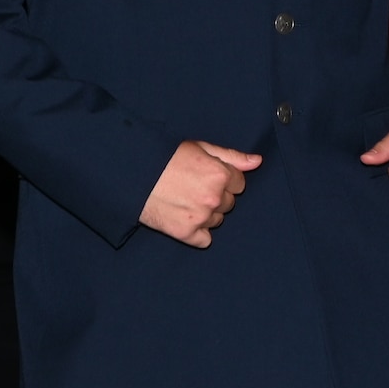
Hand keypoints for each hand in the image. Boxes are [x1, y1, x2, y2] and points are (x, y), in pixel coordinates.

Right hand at [140, 140, 261, 247]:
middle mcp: (214, 198)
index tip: (206, 177)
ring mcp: (200, 217)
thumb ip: (232, 156)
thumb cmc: (164, 157)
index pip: (239, 184)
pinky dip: (196, 233)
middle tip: (192, 188)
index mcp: (220, 175)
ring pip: (217, 220)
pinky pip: (204, 240)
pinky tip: (183, 219)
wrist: (131, 175)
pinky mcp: (185, 233)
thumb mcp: (200, 148)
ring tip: (184, 201)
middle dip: (216, 196)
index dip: (223, 179)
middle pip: (229, 203)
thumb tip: (257, 162)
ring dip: (207, 214)